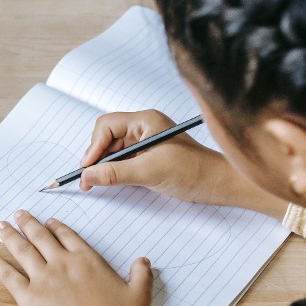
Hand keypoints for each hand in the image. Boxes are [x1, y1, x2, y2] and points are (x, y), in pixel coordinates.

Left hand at [0, 210, 151, 305]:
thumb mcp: (139, 297)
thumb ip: (142, 276)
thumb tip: (144, 261)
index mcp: (87, 260)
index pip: (68, 236)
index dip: (56, 226)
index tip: (48, 220)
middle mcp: (62, 264)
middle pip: (40, 237)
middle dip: (27, 223)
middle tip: (17, 213)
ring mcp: (43, 279)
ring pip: (22, 250)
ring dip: (10, 235)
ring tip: (0, 225)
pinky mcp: (28, 297)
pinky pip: (8, 276)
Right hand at [78, 110, 287, 218]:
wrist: (219, 184)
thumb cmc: (194, 171)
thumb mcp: (150, 172)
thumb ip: (115, 173)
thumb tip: (86, 176)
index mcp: (145, 121)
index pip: (106, 126)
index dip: (93, 147)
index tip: (88, 168)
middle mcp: (143, 127)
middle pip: (105, 137)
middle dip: (96, 157)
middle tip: (88, 180)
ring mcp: (145, 141)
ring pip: (111, 150)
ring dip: (103, 166)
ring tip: (97, 183)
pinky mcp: (146, 155)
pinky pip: (121, 159)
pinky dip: (113, 170)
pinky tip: (110, 181)